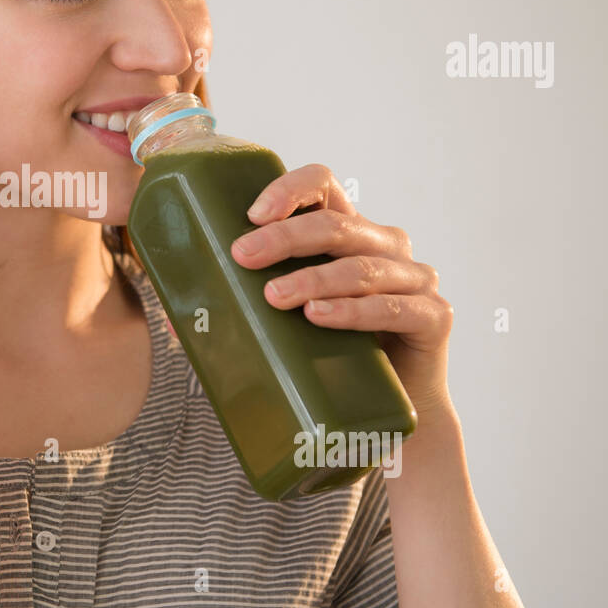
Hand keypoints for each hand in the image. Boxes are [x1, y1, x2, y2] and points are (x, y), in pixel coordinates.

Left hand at [230, 163, 454, 422]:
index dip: (290, 190)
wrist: (386, 421)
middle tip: (242, 257)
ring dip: (312, 278)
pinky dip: (352, 311)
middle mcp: (386, 246)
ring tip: (273, 297)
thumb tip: (173, 325)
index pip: (323, 186)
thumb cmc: (330, 361)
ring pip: (361, 266)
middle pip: (337, 224)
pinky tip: (319, 316)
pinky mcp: (434, 317)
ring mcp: (415, 279)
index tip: (251, 214)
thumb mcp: (288, 325)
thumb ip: (243, 312)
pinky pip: (393, 308)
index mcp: (348, 233)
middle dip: (285, 236)